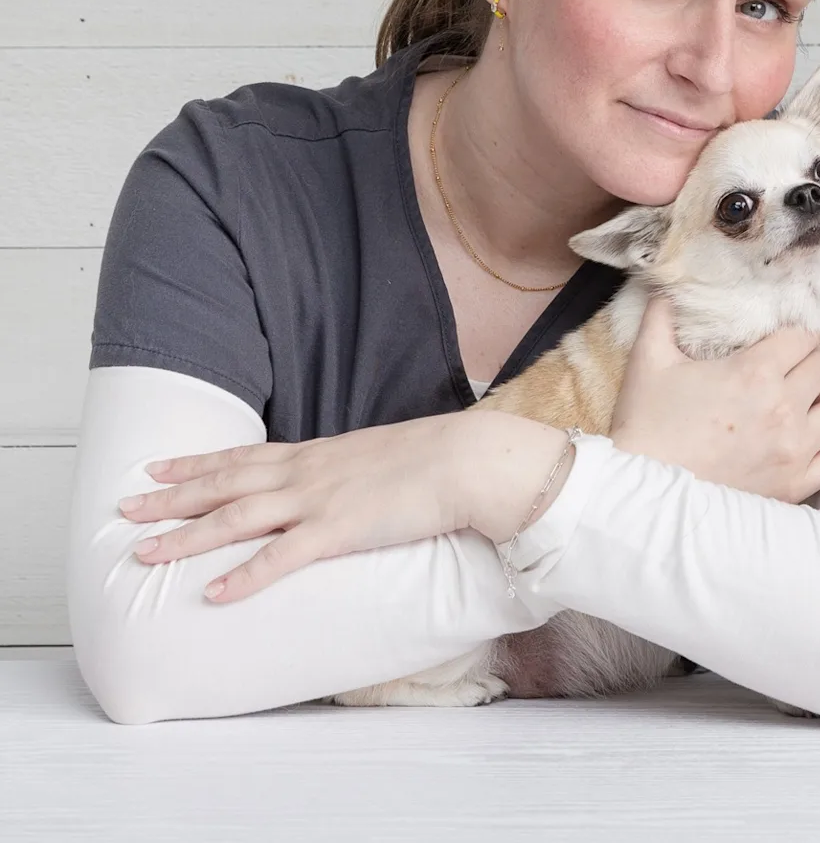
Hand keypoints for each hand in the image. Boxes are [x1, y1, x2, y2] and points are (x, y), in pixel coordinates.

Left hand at [117, 413, 474, 603]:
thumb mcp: (374, 459)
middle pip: (224, 484)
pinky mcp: (338, 531)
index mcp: (314, 456)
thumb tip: (334, 489)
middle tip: (126, 508)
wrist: (464, 460)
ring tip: (146, 552)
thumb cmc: (430, 461)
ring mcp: (317, 501)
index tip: (156, 468)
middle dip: (171, 498)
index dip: (195, 464)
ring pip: (237, 518)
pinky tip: (213, 592)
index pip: (241, 457)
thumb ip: (345, 474)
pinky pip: (281, 558)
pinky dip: (243, 575)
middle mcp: (305, 474)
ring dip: (187, 536)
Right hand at [609, 292, 819, 504]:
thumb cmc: (646, 425)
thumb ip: (661, 315)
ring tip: (795, 401)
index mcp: (755, 372)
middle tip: (784, 363)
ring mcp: (794, 451)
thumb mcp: (648, 360)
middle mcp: (785, 409)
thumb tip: (666, 287)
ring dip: (819, 400)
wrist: (644, 497)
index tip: (783, 333)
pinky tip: (796, 440)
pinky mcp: (794, 487)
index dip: (794, 329)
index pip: (803, 335)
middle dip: (806, 359)